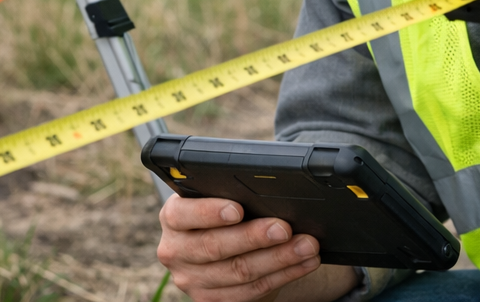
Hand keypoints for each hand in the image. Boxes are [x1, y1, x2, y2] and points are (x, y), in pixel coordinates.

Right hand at [157, 195, 354, 301]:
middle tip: (285, 227)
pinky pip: (252, 291)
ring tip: (307, 245)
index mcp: (172, 217)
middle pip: (216, 246)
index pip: (184, 214)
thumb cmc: (221, 209)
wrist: (220, 247)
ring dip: (279, 259)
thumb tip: (268, 190)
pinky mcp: (212, 301)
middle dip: (255, 237)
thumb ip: (228, 192)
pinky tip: (303, 262)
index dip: (210, 212)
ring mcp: (192, 281)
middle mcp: (176, 251)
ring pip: (239, 272)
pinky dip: (283, 275)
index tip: (237, 208)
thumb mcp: (215, 196)